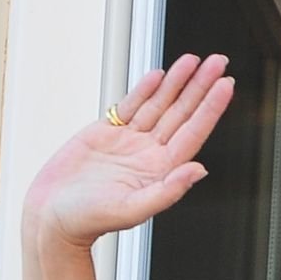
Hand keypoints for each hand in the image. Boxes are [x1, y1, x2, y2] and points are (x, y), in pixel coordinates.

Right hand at [23, 53, 234, 249]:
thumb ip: (169, 190)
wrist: (54, 214)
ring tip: (193, 60)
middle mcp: (150, 155)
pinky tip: (160, 75)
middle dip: (200, 86)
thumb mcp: (133, 209)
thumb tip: (200, 170)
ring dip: (177, 82)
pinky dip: (145, 89)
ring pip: (159, 105)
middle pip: (182, 113)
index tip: (226, 84)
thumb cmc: (90, 219)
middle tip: (219, 61)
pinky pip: (132, 106)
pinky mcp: (108, 133)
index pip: (193, 133)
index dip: (211, 108)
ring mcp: (130, 142)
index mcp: (161, 171)